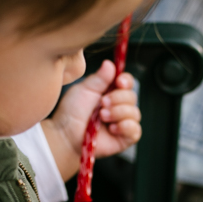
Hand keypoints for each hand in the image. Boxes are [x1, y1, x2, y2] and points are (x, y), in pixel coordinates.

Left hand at [42, 60, 141, 180]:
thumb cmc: (71, 113)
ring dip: (118, 113)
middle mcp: (118, 106)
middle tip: (102, 104)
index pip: (127, 82)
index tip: (119, 82)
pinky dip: (125, 127)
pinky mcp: (124, 138)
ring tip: (102, 117)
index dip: (126, 81)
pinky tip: (111, 128)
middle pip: (132, 96)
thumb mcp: (84, 90)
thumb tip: (110, 63)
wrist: (67, 135)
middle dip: (118, 99)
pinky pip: (135, 130)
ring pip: (135, 113)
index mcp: (110, 92)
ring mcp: (122, 122)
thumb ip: (99, 78)